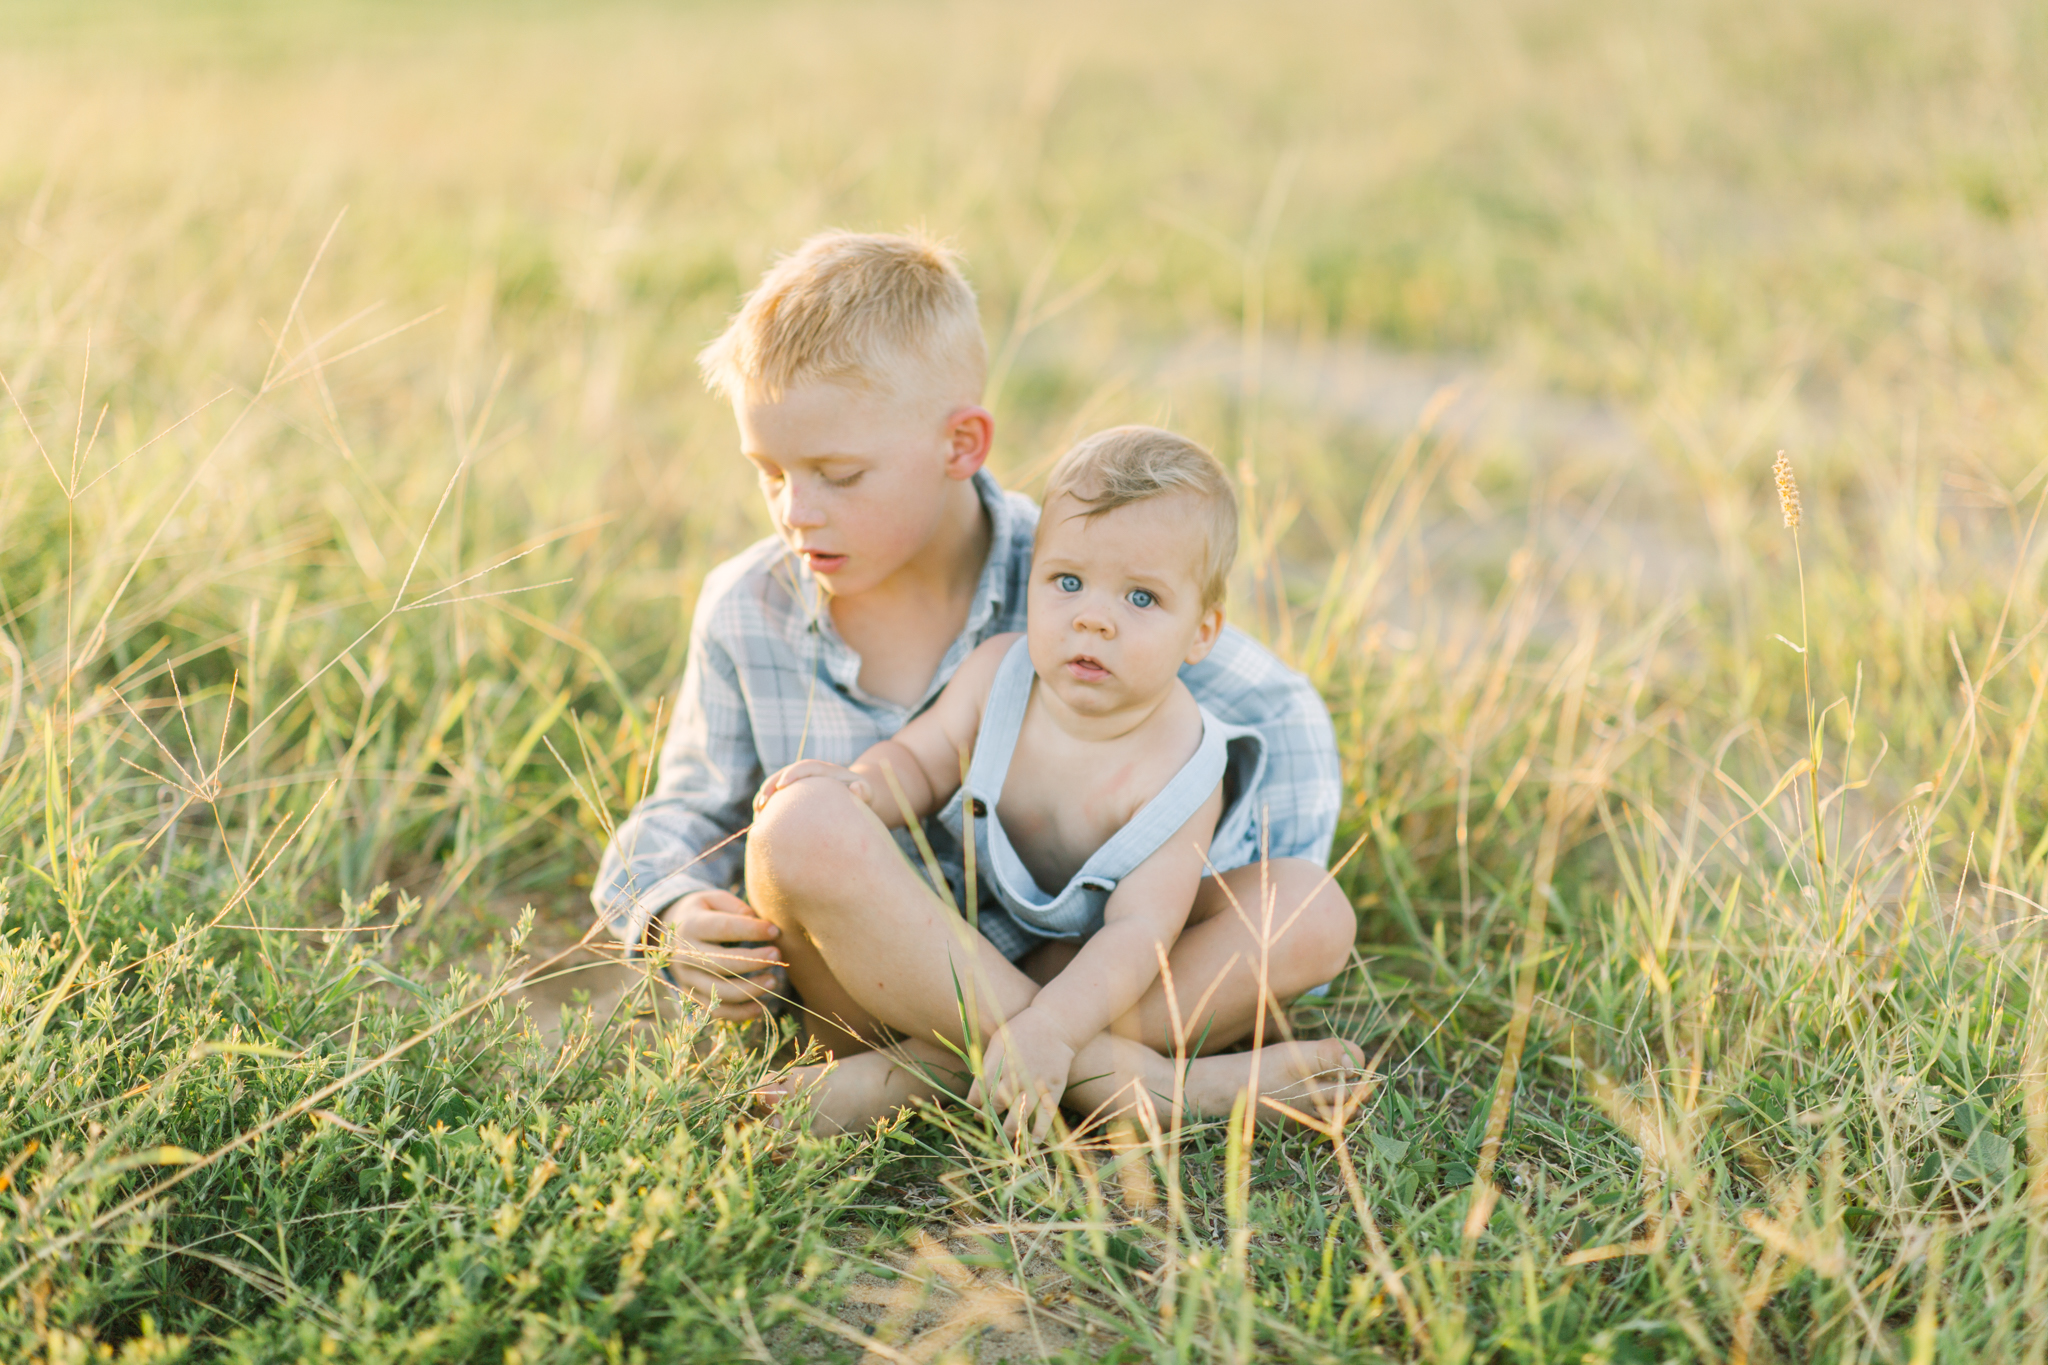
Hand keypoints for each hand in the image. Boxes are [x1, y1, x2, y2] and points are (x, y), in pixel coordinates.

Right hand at [649, 889, 785, 1021]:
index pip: (723, 928)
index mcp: (692, 925)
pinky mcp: (692, 996)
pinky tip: (761, 1006)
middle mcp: (685, 955)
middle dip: (753, 961)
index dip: (751, 930)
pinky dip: (740, 1013)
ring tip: (774, 981)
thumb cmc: (704, 913)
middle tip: (778, 955)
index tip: (775, 931)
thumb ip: (735, 907)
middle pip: (720, 964)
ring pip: (719, 992)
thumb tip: (756, 921)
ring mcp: (687, 979)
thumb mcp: (713, 899)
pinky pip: (716, 1012)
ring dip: (750, 990)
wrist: (671, 934)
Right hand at [754, 760, 870, 812]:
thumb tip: (856, 788)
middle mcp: (808, 774)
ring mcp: (799, 784)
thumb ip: (864, 791)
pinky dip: (768, 807)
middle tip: (762, 802)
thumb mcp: (867, 792)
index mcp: (824, 770)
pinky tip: (762, 821)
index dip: (792, 773)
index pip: (805, 766)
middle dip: (771, 786)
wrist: (855, 796)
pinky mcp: (794, 796)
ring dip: (765, 796)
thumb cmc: (861, 795)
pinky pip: (777, 799)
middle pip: (784, 774)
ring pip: (776, 785)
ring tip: (758, 812)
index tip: (782, 786)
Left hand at [966, 1007, 1075, 1144]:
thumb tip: (975, 1082)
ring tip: (1001, 1142)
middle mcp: (1015, 1076)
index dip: (975, 1105)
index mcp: (998, 1063)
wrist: (1055, 1024)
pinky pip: (1045, 1116)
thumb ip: (987, 1061)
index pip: (979, 1093)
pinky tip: (1033, 1143)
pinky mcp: (1053, 1089)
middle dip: (988, 1118)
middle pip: (996, 1105)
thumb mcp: (999, 1039)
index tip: (975, 1110)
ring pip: (1018, 1116)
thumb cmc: (1023, 1030)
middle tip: (987, 1123)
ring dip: (1008, 1132)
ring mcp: (1035, 1084)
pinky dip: (1040, 1132)